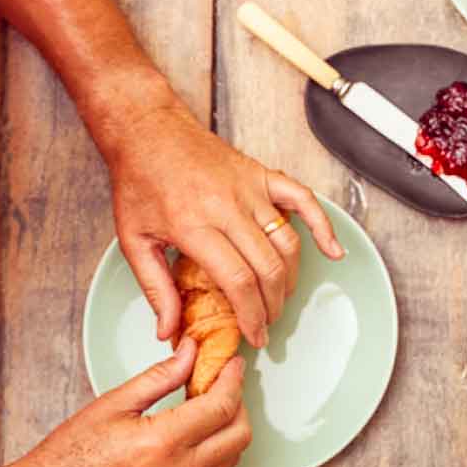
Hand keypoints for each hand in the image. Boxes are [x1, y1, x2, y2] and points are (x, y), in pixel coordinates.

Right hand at [15, 338, 252, 466]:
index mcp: (162, 443)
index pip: (222, 406)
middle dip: (238, 404)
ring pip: (231, 460)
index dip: (233, 380)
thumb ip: (161, 376)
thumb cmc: (72, 451)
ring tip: (207, 408)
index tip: (233, 364)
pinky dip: (216, 456)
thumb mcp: (115, 402)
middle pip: (239, 436)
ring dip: (229, 431)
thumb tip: (192, 351)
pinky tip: (196, 438)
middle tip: (222, 384)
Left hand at [101, 97, 342, 345]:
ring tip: (280, 299)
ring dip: (290, 278)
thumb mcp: (133, 240)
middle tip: (266, 324)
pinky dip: (323, 226)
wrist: (148, 131)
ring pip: (287, 241)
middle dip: (272, 305)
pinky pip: (303, 199)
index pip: (237, 280)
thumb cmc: (139, 183)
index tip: (253, 335)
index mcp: (194, 225)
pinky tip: (333, 250)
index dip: (251, 315)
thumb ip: (155, 288)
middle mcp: (227, 206)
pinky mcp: (262, 174)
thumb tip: (167, 330)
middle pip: (267, 266)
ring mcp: (249, 188)